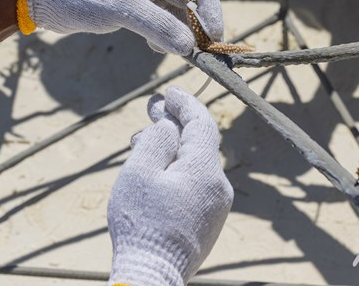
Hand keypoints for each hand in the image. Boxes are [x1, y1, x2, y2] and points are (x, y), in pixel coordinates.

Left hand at [22, 0, 222, 54]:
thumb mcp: (122, 9)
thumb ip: (159, 27)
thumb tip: (189, 48)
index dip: (210, 8)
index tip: (215, 36)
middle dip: (197, 24)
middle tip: (203, 52)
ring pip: (174, 10)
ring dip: (180, 32)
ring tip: (180, 53)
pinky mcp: (129, 3)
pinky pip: (158, 19)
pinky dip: (163, 34)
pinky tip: (157, 48)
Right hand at [107, 86, 232, 285]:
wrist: (152, 276)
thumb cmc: (142, 223)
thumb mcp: (140, 172)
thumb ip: (157, 140)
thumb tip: (171, 126)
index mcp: (206, 170)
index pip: (201, 124)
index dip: (184, 103)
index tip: (168, 92)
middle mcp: (219, 187)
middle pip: (198, 144)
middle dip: (174, 124)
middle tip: (151, 110)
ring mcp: (216, 207)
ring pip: (194, 164)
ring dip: (171, 148)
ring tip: (141, 143)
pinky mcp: (207, 222)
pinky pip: (194, 184)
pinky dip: (176, 170)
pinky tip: (154, 171)